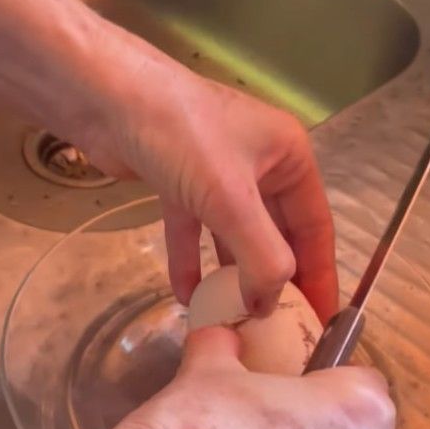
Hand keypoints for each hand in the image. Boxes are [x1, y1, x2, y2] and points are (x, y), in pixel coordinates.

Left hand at [81, 46, 337, 321]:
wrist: (107, 98)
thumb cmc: (182, 136)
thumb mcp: (231, 200)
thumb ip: (261, 256)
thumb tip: (270, 305)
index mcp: (289, 157)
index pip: (315, 227)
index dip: (320, 275)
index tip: (322, 321)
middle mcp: (260, 163)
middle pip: (277, 233)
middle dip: (275, 279)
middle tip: (278, 330)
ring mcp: (218, 173)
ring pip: (234, 235)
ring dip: (232, 275)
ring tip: (233, 320)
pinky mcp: (180, 181)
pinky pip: (194, 230)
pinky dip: (191, 260)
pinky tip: (185, 296)